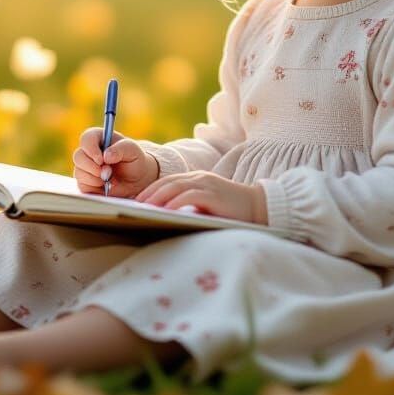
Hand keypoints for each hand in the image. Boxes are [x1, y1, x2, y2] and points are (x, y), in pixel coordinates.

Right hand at [72, 128, 158, 198]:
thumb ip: (121, 149)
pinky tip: (105, 187)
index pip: (86, 138)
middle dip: (92, 167)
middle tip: (108, 172)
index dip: (90, 149)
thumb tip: (106, 156)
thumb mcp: (133, 151)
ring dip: (94, 178)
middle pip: (78, 156)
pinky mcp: (85, 182)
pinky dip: (94, 188)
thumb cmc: (135, 160)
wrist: (137, 180)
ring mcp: (86, 168)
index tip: (101, 159)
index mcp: (99, 139)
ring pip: (78, 172)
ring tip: (110, 180)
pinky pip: (82, 186)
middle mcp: (89, 152)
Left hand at [135, 171, 267, 224]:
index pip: (169, 181)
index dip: (152, 190)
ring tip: (142, 208)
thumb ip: (191, 206)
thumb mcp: (208, 205)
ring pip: (174, 187)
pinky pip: (188, 196)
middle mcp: (200, 178)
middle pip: (167, 182)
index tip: (137, 201)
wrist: (260, 206)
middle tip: (133, 205)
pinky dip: (174, 203)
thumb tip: (166, 217)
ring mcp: (206, 184)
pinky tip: (163, 211)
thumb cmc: (233, 210)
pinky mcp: (212, 194)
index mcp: (197, 179)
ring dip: (156, 197)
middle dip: (149, 193)